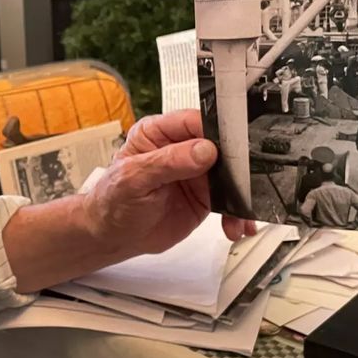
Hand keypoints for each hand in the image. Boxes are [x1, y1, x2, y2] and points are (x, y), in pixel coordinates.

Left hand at [80, 111, 255, 261]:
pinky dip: (236, 214)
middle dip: (235, 166)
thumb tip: (203, 150)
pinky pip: (228, 201)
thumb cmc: (112, 201)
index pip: (193, 122)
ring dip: (240, 193)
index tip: (227, 148)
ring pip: (229, 175)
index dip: (214, 133)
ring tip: (241, 213)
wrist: (112, 235)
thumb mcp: (134, 179)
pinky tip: (235, 225)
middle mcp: (180, 149)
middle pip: (219, 147)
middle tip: (245, 183)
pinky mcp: (204, 196)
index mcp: (158, 133)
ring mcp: (195, 173)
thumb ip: (168, 162)